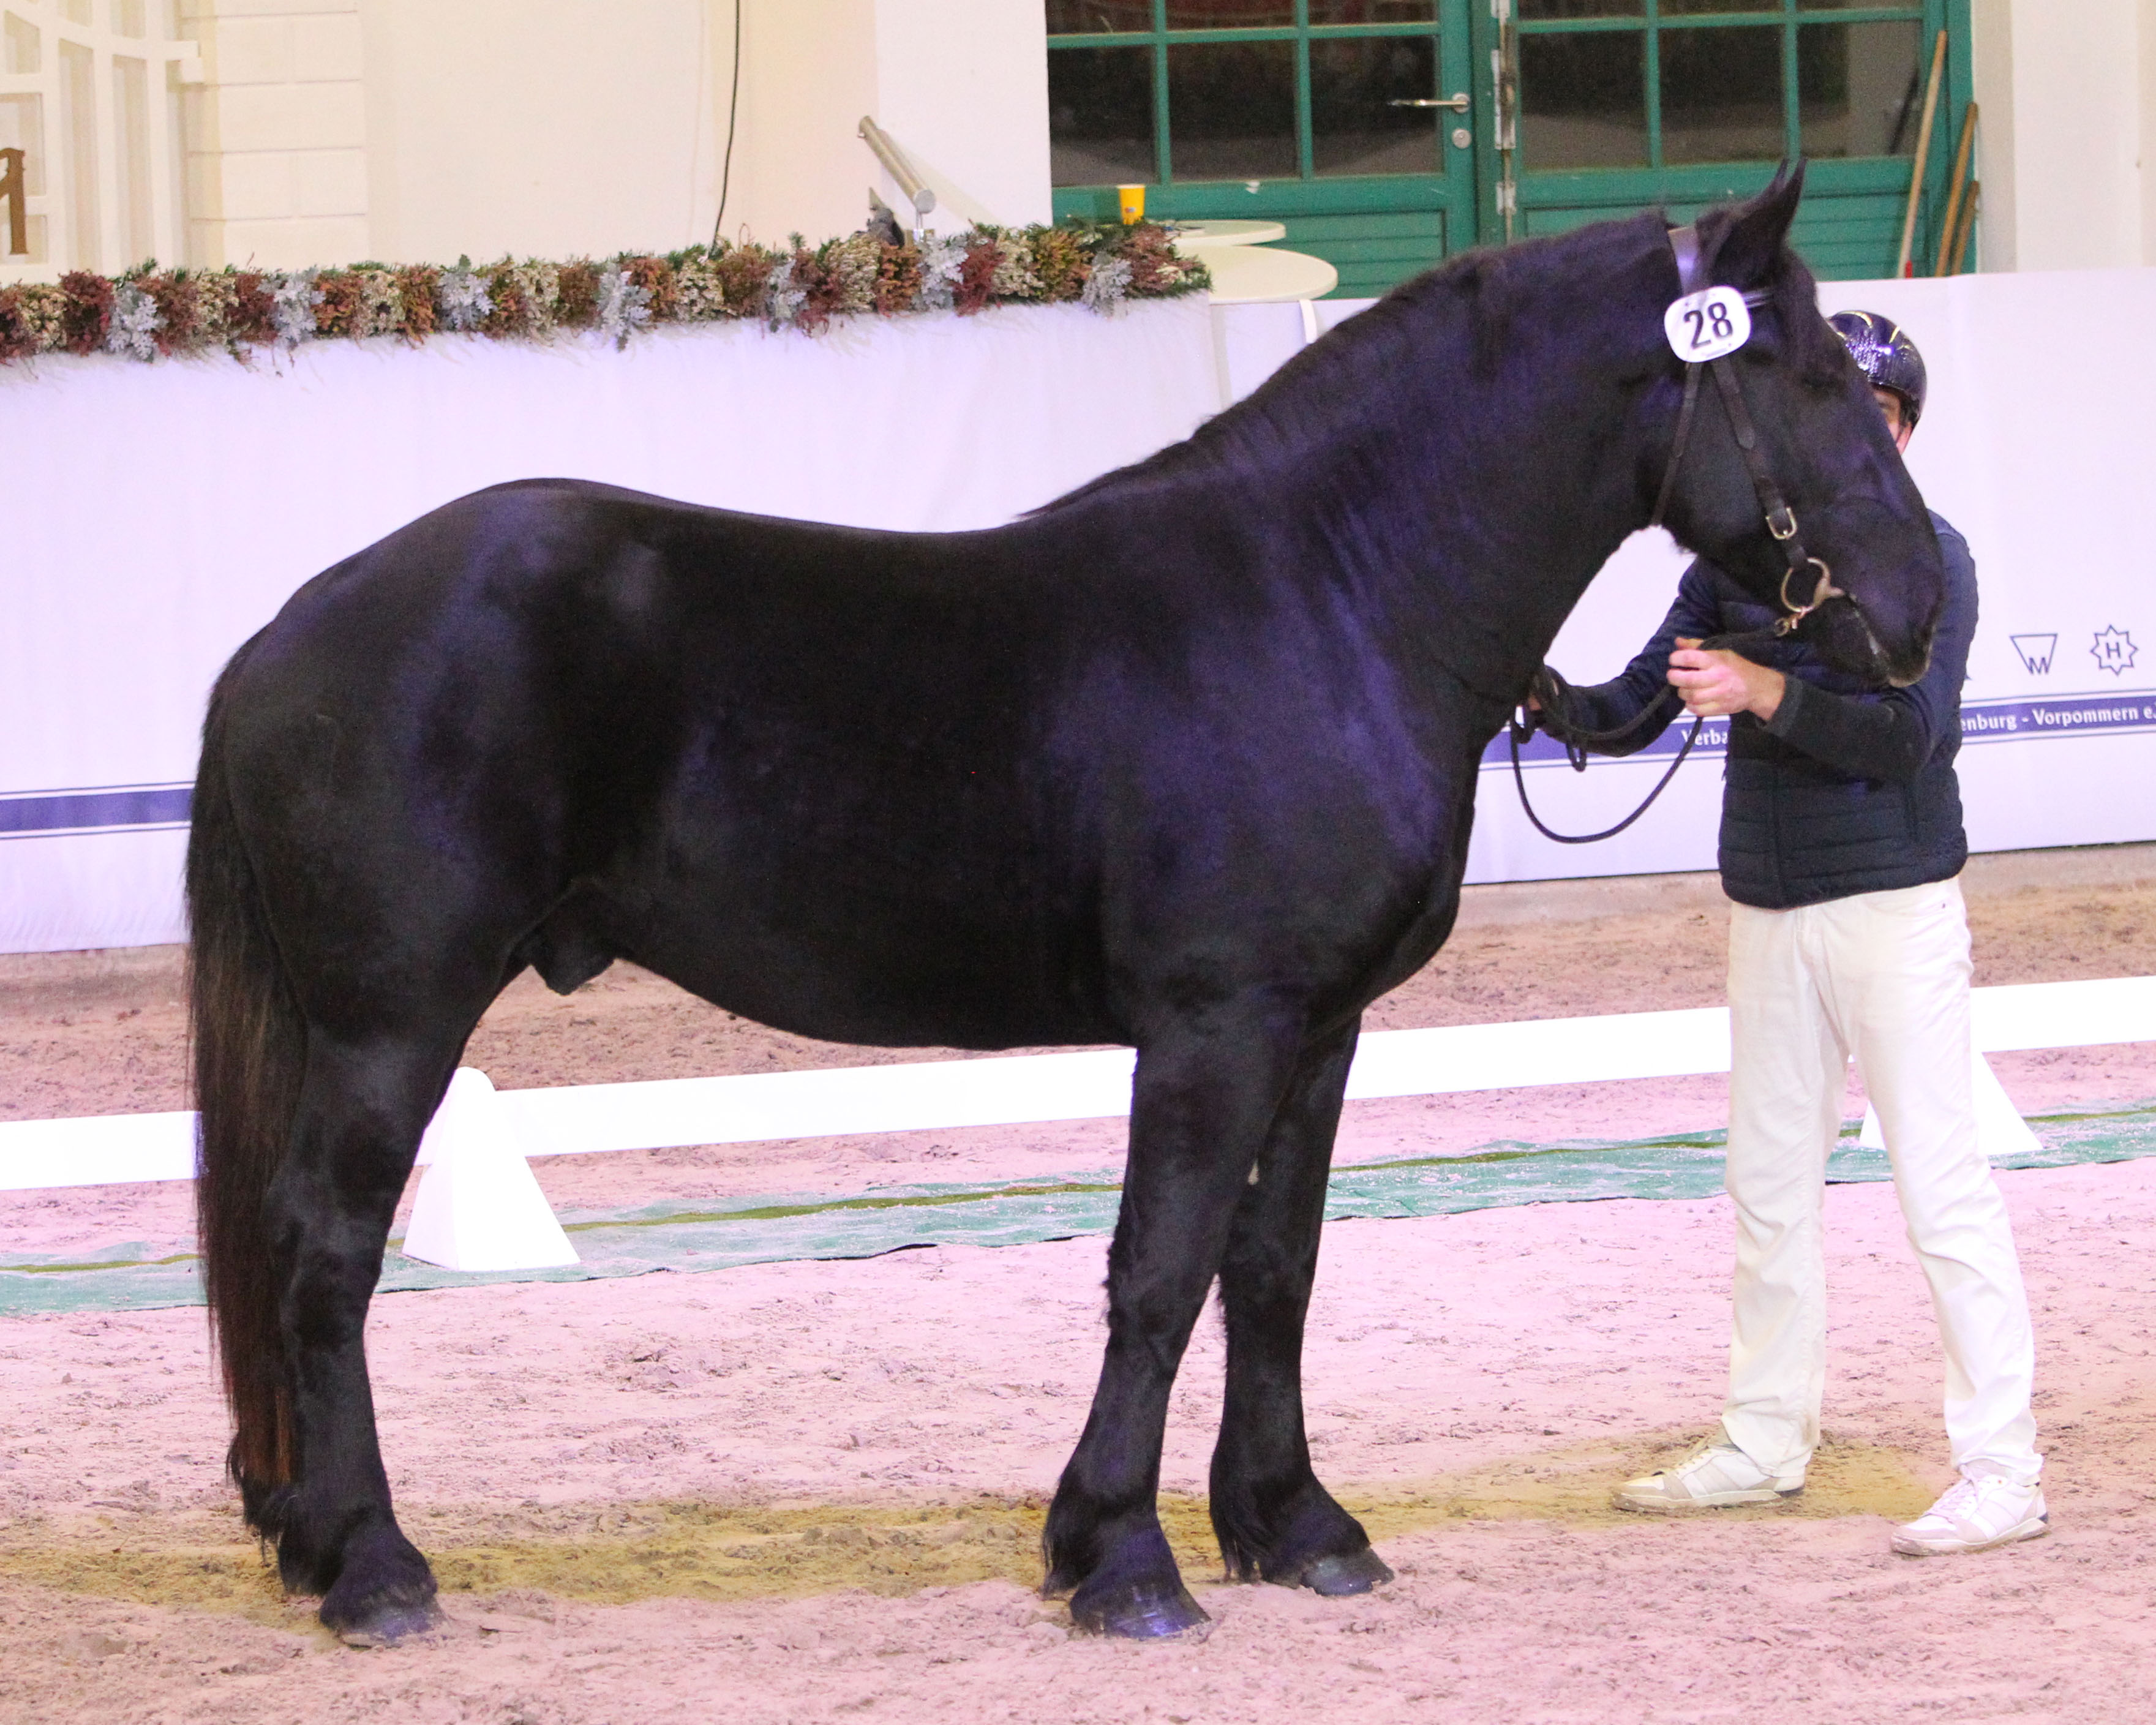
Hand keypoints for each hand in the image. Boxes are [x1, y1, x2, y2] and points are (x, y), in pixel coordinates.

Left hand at [1667, 637, 1785, 721]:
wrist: (1757, 687)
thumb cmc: (1736, 667)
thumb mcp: (1721, 652)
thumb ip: (1697, 646)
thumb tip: (1678, 641)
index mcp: (1716, 660)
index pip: (1690, 657)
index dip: (1676, 658)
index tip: (1673, 660)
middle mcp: (1717, 677)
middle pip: (1688, 680)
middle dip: (1674, 677)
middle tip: (1672, 675)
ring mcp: (1719, 694)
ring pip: (1691, 696)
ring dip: (1682, 692)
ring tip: (1684, 688)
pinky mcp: (1720, 708)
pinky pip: (1697, 709)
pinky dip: (1690, 705)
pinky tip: (1692, 700)